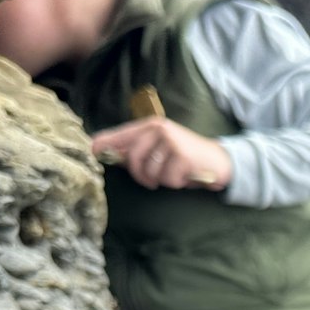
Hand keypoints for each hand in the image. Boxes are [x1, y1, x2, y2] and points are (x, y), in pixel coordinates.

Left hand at [91, 118, 232, 191]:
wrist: (218, 160)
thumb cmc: (185, 158)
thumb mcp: (160, 149)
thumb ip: (137, 150)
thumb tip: (110, 155)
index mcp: (151, 125)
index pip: (121, 134)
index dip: (105, 143)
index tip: (91, 150)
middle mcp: (159, 129)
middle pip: (134, 157)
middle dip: (140, 175)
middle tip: (151, 181)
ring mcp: (172, 142)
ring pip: (150, 171)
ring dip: (161, 180)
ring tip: (173, 175)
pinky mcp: (183, 157)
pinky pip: (168, 179)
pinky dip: (175, 183)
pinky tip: (184, 176)